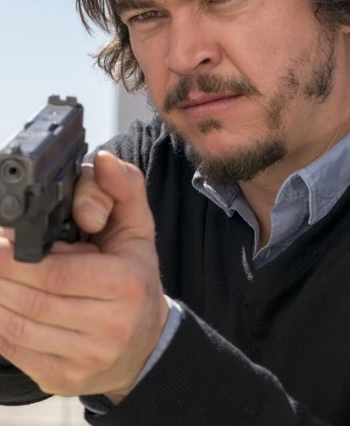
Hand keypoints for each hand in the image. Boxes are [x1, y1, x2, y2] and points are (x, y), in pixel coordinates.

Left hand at [0, 151, 168, 403]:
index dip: (20, 258)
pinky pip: (14, 351)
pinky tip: (3, 301)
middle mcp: (109, 327)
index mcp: (127, 284)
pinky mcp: (62, 378)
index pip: (58, 273)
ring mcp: (84, 359)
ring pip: (16, 327)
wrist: (145, 343)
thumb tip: (103, 160)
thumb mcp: (138, 228)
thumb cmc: (136, 278)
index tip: (4, 240)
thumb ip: (123, 188)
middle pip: (32, 301)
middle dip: (2, 275)